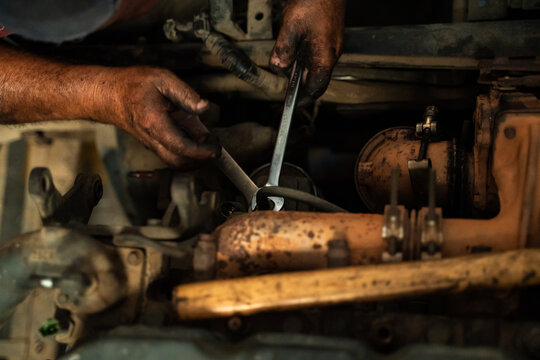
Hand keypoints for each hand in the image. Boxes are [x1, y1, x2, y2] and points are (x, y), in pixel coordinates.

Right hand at [98, 67, 220, 168]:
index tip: (216, 149)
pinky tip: (196, 139)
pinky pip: (171, 155)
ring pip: (174, 162)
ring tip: (208, 143)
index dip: (202, 152)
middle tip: (215, 148)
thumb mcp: (163, 80)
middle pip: (178, 163)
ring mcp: (151, 144)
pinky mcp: (153, 144)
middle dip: (200, 161)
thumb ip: (186, 94)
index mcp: (155, 123)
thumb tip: (204, 107)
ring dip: (194, 159)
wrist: (109, 95)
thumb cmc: (133, 85)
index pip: (182, 147)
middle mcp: (152, 138)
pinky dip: (186, 153)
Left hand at [270, 0, 344, 99]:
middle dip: (299, 82)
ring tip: (287, 56)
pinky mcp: (329, 33)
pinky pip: (316, 50)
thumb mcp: (291, 28)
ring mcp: (332, 43)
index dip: (303, 99)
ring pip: (315, 63)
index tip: (292, 105)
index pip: (315, 89)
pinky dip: (304, 53)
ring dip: (300, 65)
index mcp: (324, 57)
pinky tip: (294, 42)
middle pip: (315, 77)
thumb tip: (279, 68)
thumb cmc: (315, 1)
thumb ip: (284, 52)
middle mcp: (331, 53)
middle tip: (286, 82)